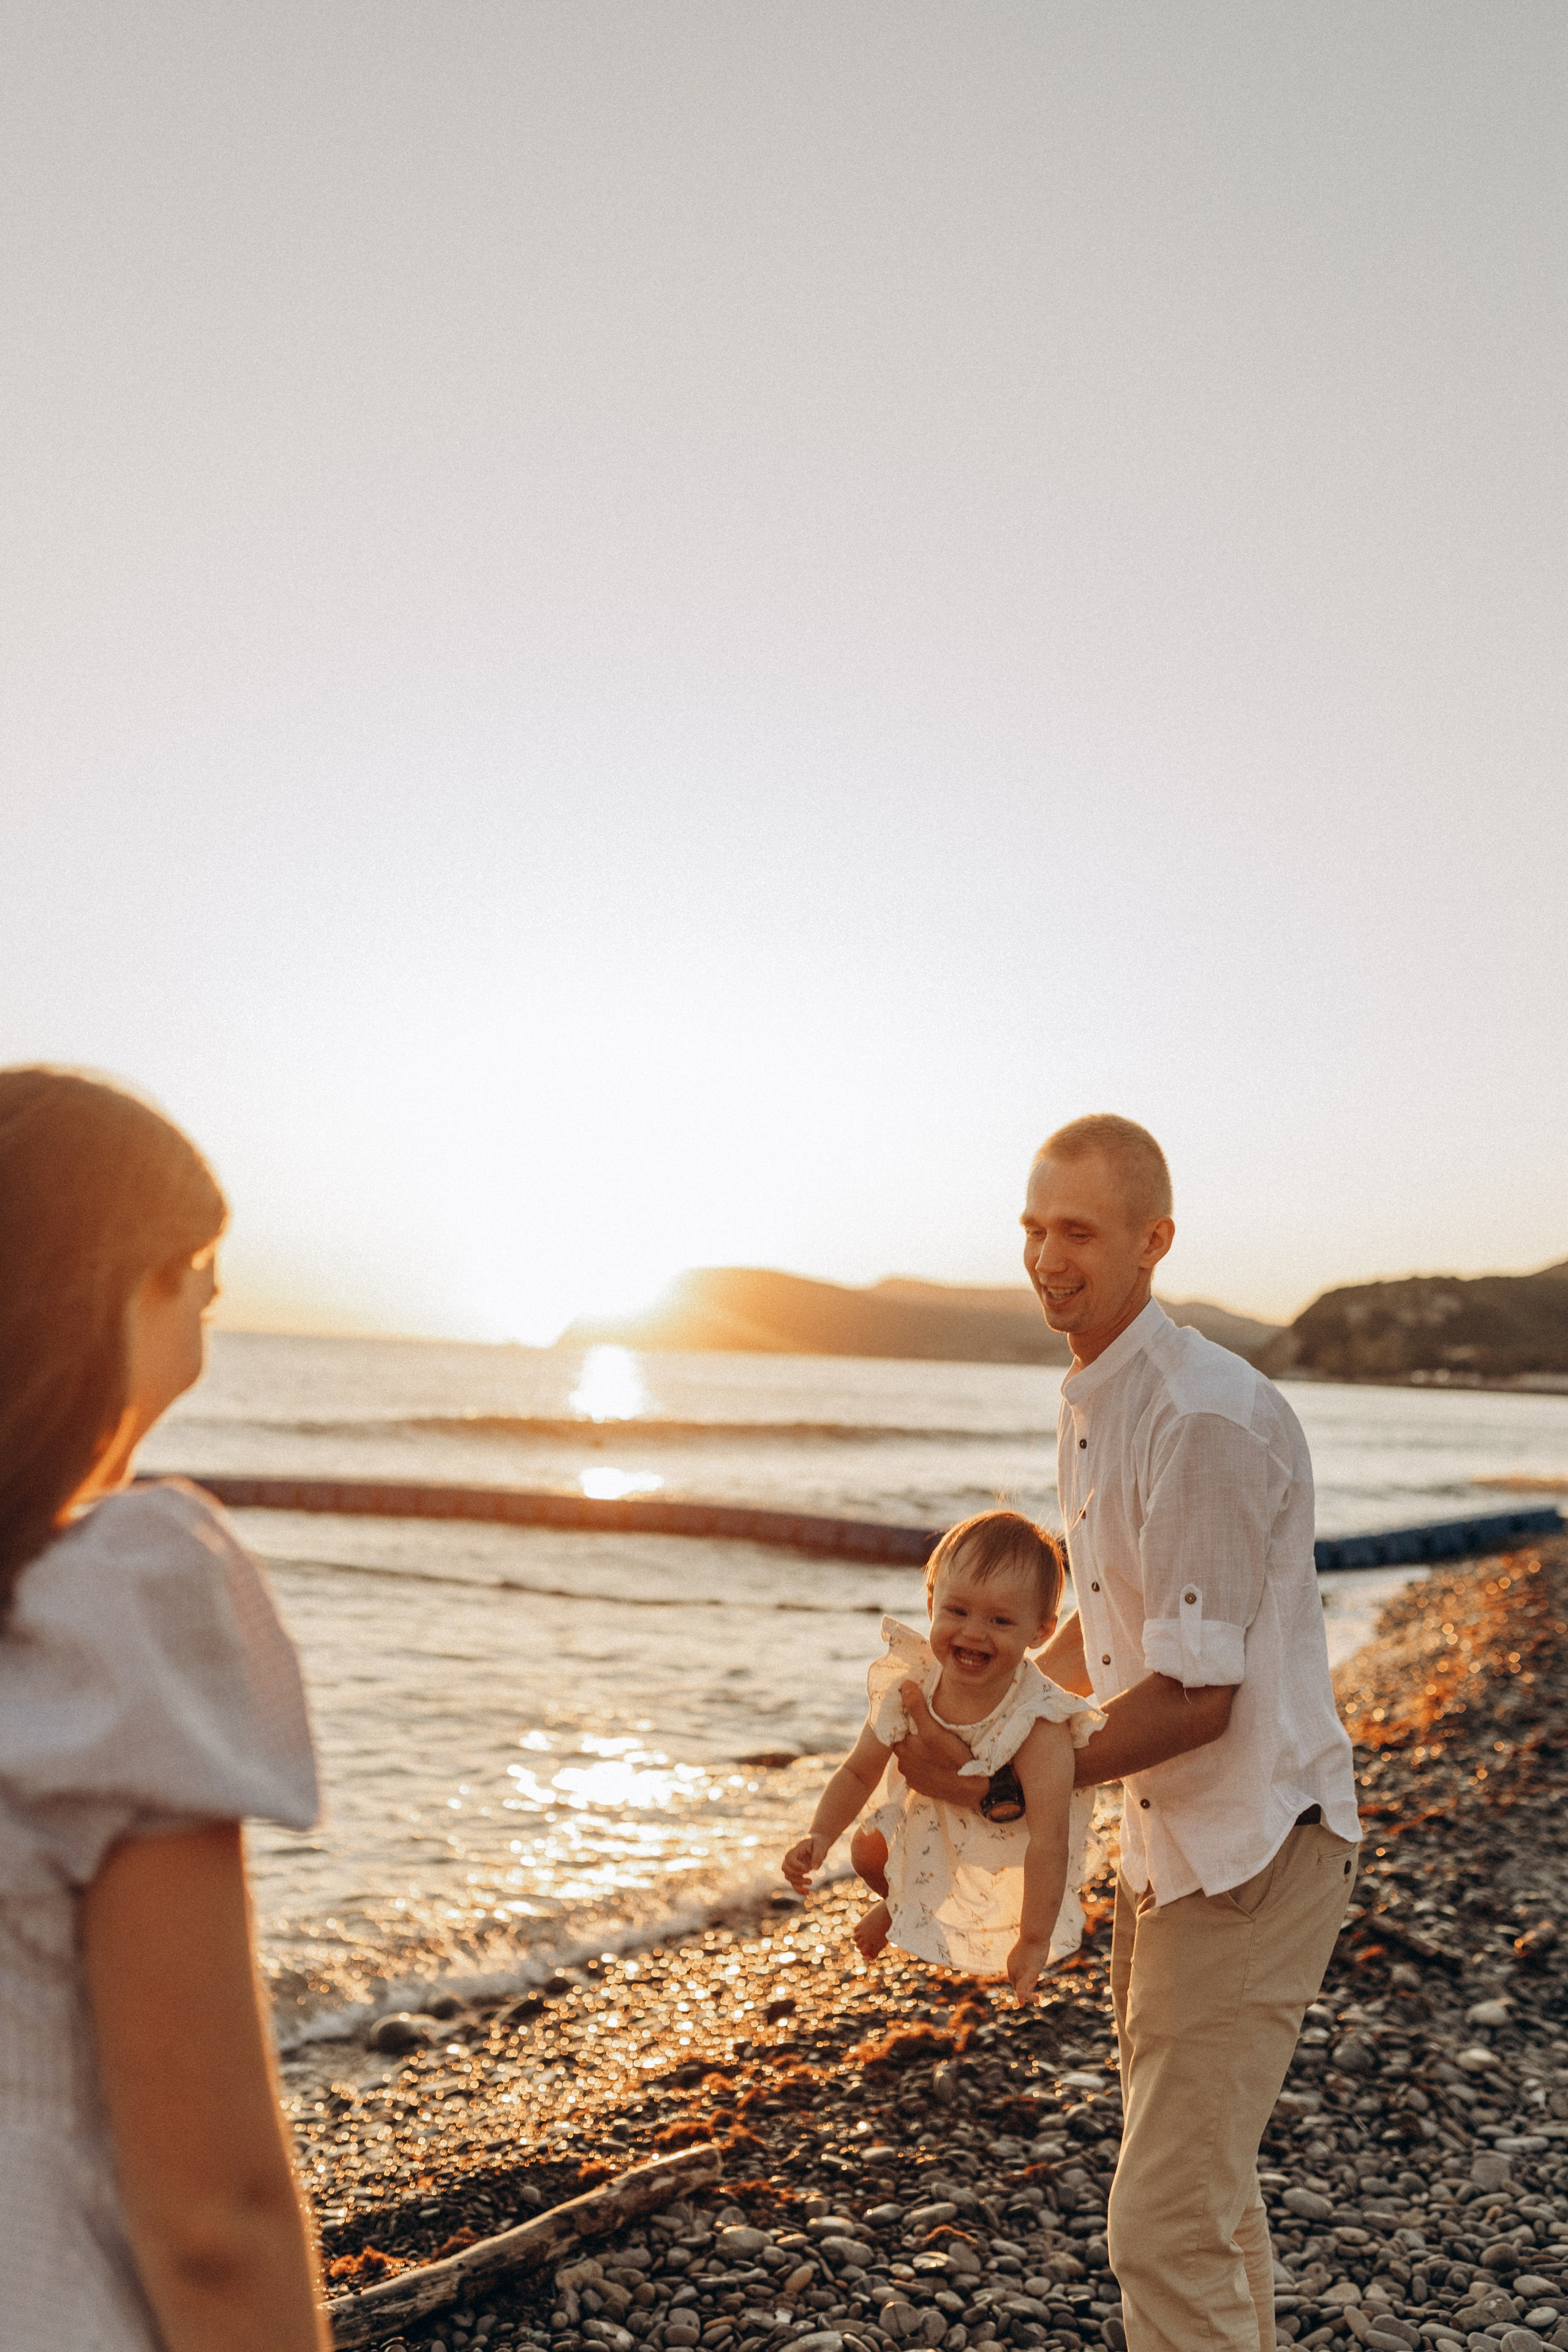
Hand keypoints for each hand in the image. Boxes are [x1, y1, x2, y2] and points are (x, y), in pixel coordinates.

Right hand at [782, 1832, 831, 1894]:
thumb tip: (815, 1868)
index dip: (796, 1865)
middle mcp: (790, 1857)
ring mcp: (792, 1865)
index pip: (789, 1858)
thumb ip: (818, 1855)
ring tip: (811, 1881)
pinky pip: (793, 1882)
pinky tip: (807, 1892)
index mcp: (794, 1848)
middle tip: (809, 1875)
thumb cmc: (819, 1842)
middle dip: (796, 1875)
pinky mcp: (796, 1872)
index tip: (808, 1869)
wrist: (818, 1843)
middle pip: (785, 1868)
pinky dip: (798, 1889)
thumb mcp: (821, 1846)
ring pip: (788, 1877)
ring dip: (798, 1882)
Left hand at [892, 1684, 983, 1807]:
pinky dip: (925, 1765)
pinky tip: (937, 1761)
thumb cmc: (952, 1758)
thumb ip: (917, 1708)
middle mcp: (902, 1764)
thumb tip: (904, 1685)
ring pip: (912, 1756)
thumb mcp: (934, 1731)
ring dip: (920, 1751)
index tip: (924, 1718)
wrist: (970, 1789)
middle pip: (906, 1742)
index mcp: (902, 1748)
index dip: (911, 1721)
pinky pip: (919, 1771)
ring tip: (936, 1747)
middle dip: (916, 1736)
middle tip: (933, 1730)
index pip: (901, 1728)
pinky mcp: (920, 1787)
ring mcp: (911, 1777)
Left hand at [1007, 1933, 1051, 2006]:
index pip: (1016, 1978)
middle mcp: (1012, 1968)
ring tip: (1037, 1999)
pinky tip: (1022, 2004)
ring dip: (1028, 1997)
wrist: (1035, 1933)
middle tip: (1037, 1998)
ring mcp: (1018, 1971)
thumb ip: (1031, 1959)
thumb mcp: (1032, 1949)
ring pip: (1020, 1989)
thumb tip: (1036, 1961)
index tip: (1034, 1982)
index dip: (1024, 1983)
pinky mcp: (1027, 1973)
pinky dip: (1022, 1996)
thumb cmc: (1036, 1938)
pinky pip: (1022, 1988)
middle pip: (1017, 1985)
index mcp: (1012, 1962)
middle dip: (1025, 1993)